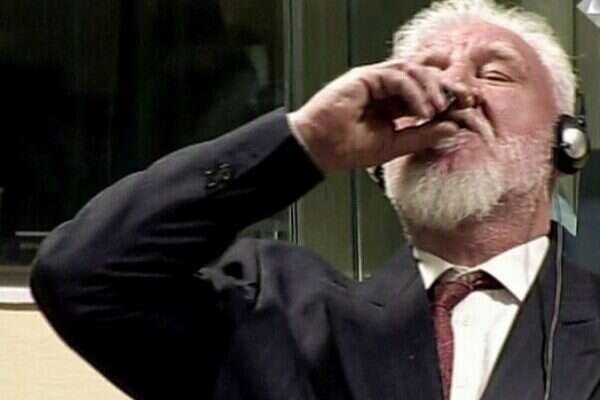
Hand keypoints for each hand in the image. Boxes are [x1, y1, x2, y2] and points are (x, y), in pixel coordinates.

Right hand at [288, 60, 475, 172]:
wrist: (320, 149)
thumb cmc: (348, 149)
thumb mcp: (394, 145)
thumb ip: (422, 135)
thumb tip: (453, 128)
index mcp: (392, 104)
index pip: (425, 92)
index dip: (447, 95)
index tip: (467, 106)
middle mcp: (385, 88)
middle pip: (423, 74)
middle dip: (446, 84)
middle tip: (464, 98)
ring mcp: (374, 80)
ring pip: (412, 70)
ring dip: (431, 88)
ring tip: (439, 108)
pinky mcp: (365, 76)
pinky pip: (397, 75)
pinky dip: (413, 90)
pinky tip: (421, 108)